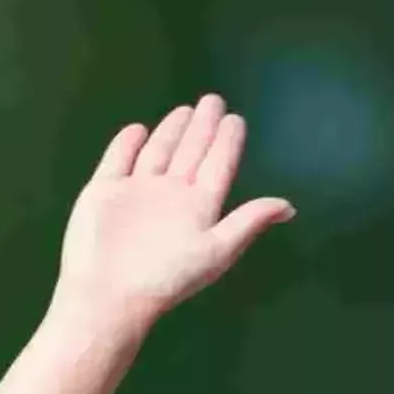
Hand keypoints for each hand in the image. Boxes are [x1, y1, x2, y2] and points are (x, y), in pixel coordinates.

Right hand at [50, 95, 294, 334]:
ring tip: (186, 111)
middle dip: (203, 128)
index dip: (228, 142)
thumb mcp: (217, 249)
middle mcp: (170, 196)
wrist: (109, 293)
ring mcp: (137, 192)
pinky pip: (118, 160)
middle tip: (214, 101)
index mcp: (199, 208)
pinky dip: (127, 144)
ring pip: (159, 153)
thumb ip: (249, 222)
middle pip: (191, 153)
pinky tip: (139, 130)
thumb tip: (289, 207)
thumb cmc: (166, 275)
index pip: (217, 166)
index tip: (236, 119)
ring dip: (172, 131)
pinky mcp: (104, 191)